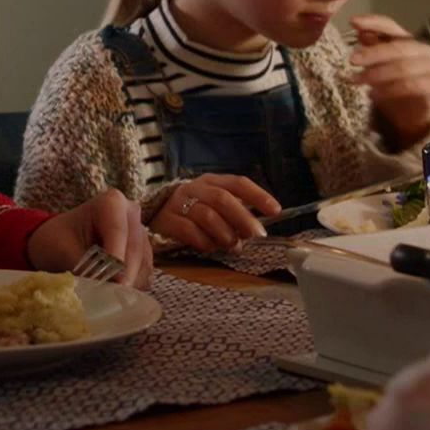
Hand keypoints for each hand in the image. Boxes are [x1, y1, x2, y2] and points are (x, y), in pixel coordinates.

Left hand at [27, 188, 153, 287]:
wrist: (59, 241)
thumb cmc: (58, 239)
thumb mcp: (64, 250)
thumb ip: (85, 266)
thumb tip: (102, 288)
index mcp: (112, 202)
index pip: (119, 231)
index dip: (117, 258)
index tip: (114, 283)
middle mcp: (132, 215)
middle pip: (135, 249)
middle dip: (123, 275)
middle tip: (110, 297)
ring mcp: (140, 235)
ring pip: (143, 264)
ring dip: (128, 283)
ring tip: (107, 295)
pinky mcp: (143, 254)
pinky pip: (145, 274)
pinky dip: (131, 287)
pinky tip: (114, 293)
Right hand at [147, 174, 279, 253]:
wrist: (154, 213)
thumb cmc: (194, 210)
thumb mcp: (215, 205)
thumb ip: (236, 213)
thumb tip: (260, 229)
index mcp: (213, 181)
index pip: (238, 183)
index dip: (258, 196)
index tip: (275, 211)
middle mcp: (196, 188)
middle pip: (223, 199)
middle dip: (243, 218)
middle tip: (256, 235)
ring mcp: (179, 203)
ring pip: (207, 215)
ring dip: (225, 233)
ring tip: (233, 246)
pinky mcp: (166, 220)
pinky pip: (189, 231)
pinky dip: (204, 242)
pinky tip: (210, 248)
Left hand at [344, 14, 429, 145]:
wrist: (416, 114)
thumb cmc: (396, 85)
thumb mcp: (380, 66)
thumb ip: (372, 47)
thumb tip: (359, 30)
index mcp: (408, 41)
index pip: (390, 26)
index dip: (372, 22)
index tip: (352, 21)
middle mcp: (422, 50)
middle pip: (396, 47)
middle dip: (372, 53)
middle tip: (352, 60)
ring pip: (402, 68)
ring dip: (376, 74)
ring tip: (357, 81)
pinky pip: (410, 86)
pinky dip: (389, 90)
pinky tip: (372, 94)